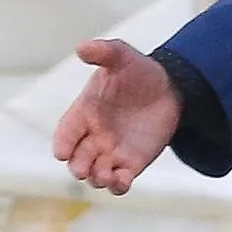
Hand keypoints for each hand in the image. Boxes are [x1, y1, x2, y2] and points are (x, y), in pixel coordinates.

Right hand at [50, 39, 182, 196]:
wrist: (170, 88)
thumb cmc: (138, 72)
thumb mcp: (122, 58)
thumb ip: (104, 52)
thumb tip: (83, 47)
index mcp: (84, 112)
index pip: (66, 132)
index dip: (63, 142)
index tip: (61, 152)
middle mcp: (94, 136)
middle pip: (78, 158)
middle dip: (78, 165)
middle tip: (83, 169)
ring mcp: (112, 151)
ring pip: (97, 173)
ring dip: (98, 178)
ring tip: (105, 177)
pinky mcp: (132, 162)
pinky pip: (121, 180)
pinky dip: (119, 185)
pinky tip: (123, 182)